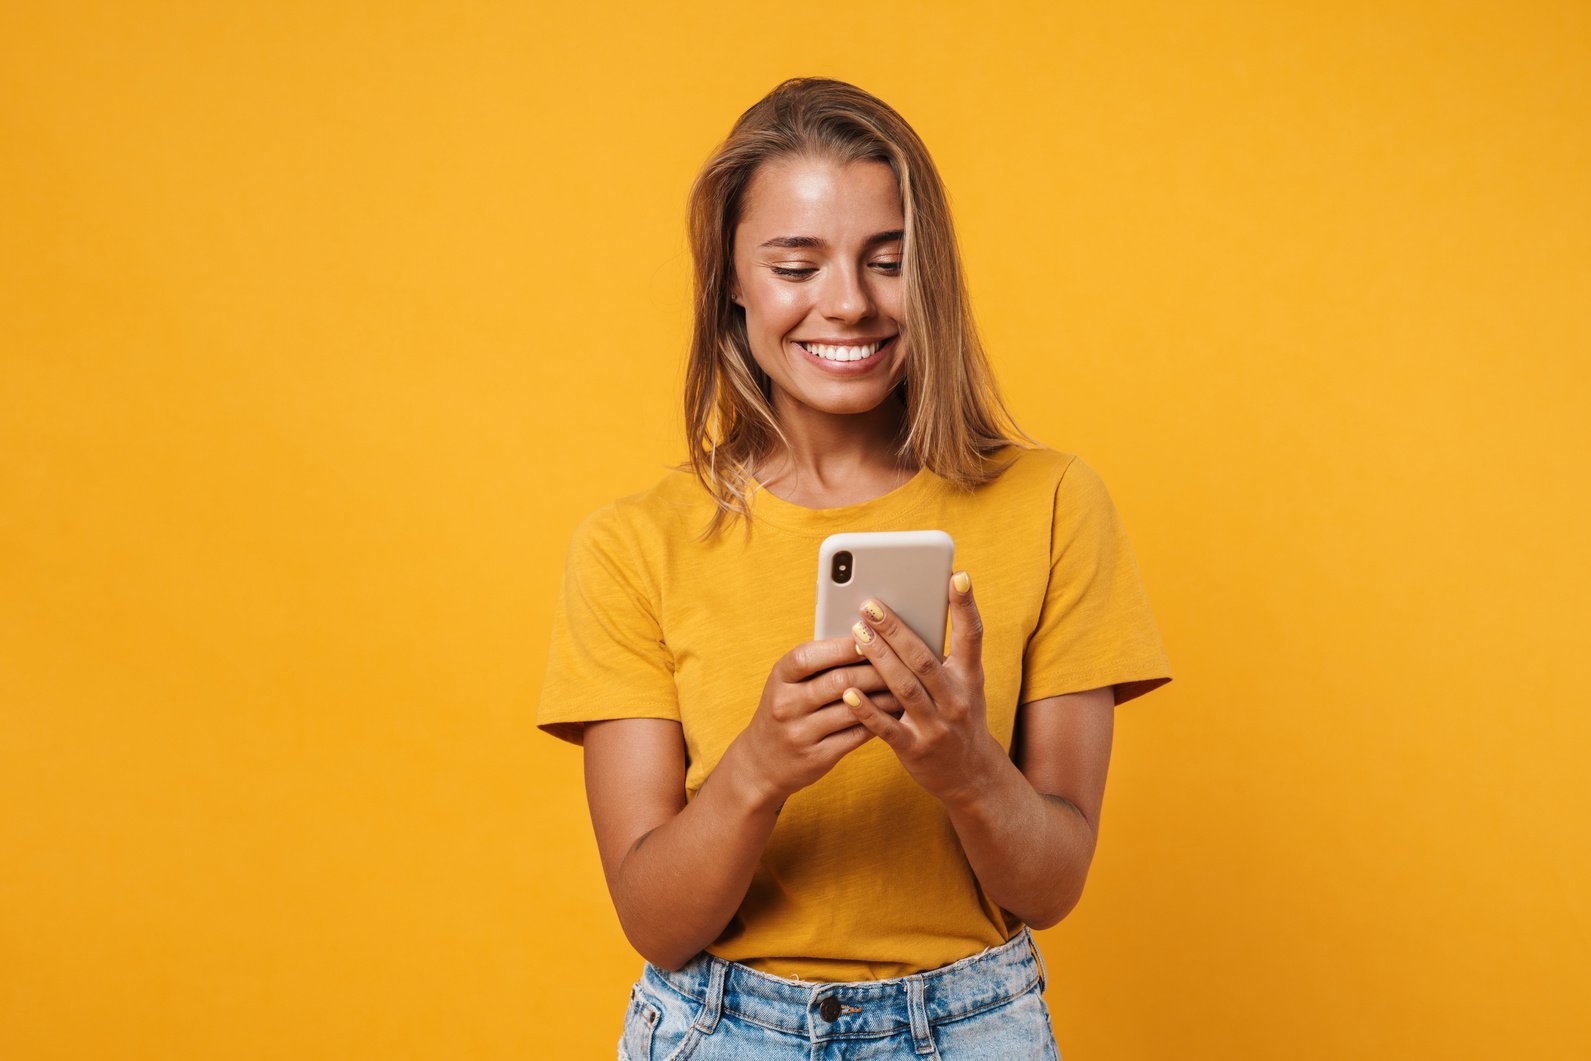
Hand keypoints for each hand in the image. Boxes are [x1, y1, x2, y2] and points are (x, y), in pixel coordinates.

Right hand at [729, 637, 901, 808]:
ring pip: (853, 710)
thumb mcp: (788, 684)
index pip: (809, 656)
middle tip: (902, 663)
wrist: (762, 763)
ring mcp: (800, 734)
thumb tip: (867, 640)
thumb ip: (819, 664)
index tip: (872, 637)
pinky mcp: (817, 758)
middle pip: (838, 682)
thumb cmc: (786, 711)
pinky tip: (894, 713)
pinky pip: (856, 735)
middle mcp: (786, 705)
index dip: (843, 646)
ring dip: (883, 697)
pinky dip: (879, 722)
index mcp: (779, 678)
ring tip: (905, 688)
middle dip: (874, 671)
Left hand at [841, 571, 1003, 804]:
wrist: (971, 776)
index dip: (965, 606)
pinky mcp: (915, 750)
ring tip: (856, 633)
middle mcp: (957, 700)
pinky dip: (867, 709)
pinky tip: (847, 692)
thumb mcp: (963, 685)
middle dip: (896, 630)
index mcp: (969, 678)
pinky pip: (887, 727)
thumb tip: (912, 611)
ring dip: (878, 659)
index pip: (972, 636)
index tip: (958, 575)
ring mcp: (936, 726)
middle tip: (870, 603)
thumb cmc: (958, 717)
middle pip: (924, 659)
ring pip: (904, 688)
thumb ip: (943, 656)